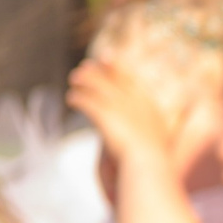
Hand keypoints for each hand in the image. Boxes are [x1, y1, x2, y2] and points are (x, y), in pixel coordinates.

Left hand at [69, 60, 214, 181]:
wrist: (148, 165)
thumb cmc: (151, 163)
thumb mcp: (151, 144)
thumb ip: (139, 132)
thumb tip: (131, 135)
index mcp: (148, 107)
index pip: (131, 80)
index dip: (117, 68)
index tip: (107, 57)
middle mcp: (134, 102)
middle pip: (113, 78)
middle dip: (99, 70)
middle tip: (86, 65)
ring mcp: (120, 107)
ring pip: (97, 86)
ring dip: (84, 80)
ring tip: (73, 79)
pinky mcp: (105, 114)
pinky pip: (87, 101)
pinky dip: (78, 98)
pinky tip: (71, 98)